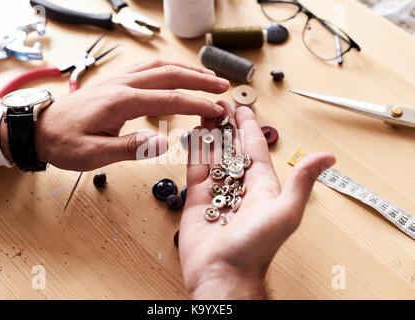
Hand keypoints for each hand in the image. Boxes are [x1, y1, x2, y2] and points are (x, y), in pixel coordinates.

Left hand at [0, 60, 229, 170]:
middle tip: (222, 86)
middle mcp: (123, 85)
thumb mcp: (94, 153)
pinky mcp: (115, 84)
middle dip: (199, 80)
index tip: (217, 110)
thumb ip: (130, 147)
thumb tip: (163, 141)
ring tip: (207, 77)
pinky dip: (168, 69)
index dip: (197, 104)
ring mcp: (119, 81)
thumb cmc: (64, 142)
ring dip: (186, 70)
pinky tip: (176, 75)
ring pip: (159, 67)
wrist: (40, 129)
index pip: (169, 99)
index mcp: (121, 101)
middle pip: (169, 75)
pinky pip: (147, 69)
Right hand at [179, 102, 335, 298]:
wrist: (223, 273)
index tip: (242, 109)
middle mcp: (238, 186)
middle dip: (227, 125)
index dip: (248, 127)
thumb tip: (327, 157)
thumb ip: (302, 181)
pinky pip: (195, 167)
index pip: (254, 148)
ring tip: (205, 112)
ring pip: (213, 153)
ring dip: (210, 132)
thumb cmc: (256, 247)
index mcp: (261, 186)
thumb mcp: (285, 211)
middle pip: (232, 147)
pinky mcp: (196, 199)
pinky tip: (194, 134)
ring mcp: (216, 191)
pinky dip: (194, 149)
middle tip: (219, 104)